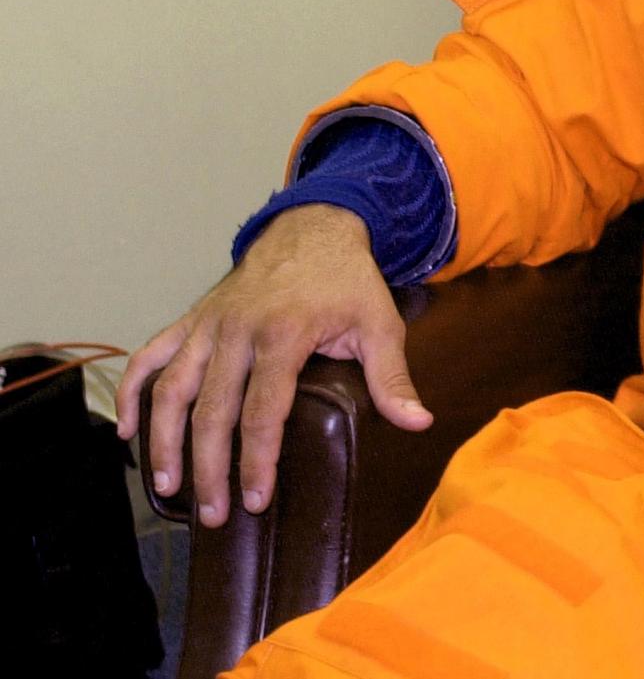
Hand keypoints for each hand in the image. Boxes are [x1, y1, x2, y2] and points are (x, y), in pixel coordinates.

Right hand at [115, 203, 431, 525]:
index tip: (256, 500)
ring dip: (163, 440)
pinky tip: (126, 431)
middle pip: (212, 410)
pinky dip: (132, 391)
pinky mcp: (192, 318)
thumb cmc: (348, 281)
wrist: (313, 227)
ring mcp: (209, 324)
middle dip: (209, 468)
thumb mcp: (380, 323)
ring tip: (166, 487)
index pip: (263, 411)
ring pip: (172, 389)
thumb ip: (392, 377)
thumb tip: (418, 423)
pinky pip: (150, 355)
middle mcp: (238, 331)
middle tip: (213, 514)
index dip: (256, 460)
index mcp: (285, 334)